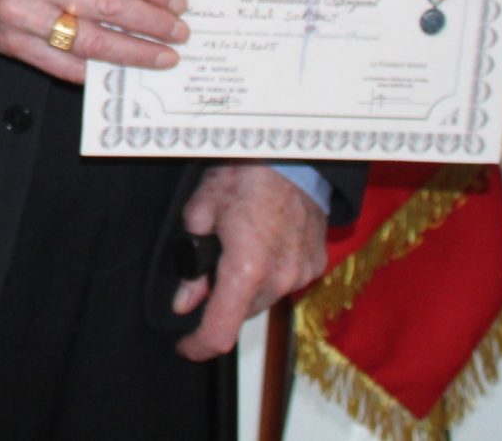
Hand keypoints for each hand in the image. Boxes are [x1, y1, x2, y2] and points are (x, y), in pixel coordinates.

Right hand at [0, 0, 187, 83]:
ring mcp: (19, 13)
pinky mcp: (12, 43)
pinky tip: (120, 70)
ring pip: (90, 40)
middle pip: (107, 3)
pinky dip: (97, 69)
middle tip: (179, 31)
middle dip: (151, 21)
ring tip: (163, 55)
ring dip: (134, 51)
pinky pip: (64, 64)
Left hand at [171, 163, 329, 361]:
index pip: (221, 330)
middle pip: (243, 313)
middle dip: (222, 301)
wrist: (290, 155)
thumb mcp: (200, 213)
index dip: (198, 346)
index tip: (186, 346)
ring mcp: (303, 272)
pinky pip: (287, 281)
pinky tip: (262, 244)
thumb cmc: (241, 176)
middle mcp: (280, 278)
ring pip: (265, 298)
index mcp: (247, 268)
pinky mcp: (317, 263)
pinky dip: (271, 273)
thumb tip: (185, 300)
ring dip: (248, 287)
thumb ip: (192, 266)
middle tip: (208, 268)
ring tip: (237, 247)